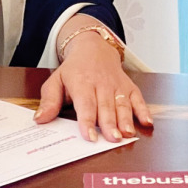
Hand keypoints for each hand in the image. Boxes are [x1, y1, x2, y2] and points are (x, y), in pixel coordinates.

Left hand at [35, 28, 151, 141]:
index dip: (88, 121)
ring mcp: (117, 84)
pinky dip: (143, 109)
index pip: (85, 104)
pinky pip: (138, 97)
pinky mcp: (128, 86)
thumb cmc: (73, 70)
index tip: (89, 136)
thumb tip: (40, 119)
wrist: (93, 48)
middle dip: (110, 123)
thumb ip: (49, 101)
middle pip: (106, 106)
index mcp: (82, 82)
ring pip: (122, 103)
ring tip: (128, 134)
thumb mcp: (56, 81)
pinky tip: (147, 122)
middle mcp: (101, 83)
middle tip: (113, 139)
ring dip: (126, 119)